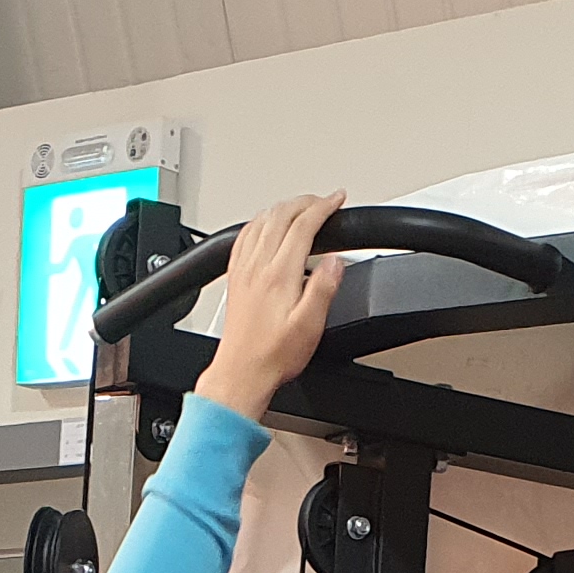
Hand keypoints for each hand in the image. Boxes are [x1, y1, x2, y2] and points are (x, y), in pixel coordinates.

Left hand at [193, 192, 347, 421]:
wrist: (242, 372)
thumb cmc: (274, 354)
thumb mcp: (311, 326)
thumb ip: (324, 288)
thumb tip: (336, 260)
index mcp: (280, 274)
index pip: (303, 225)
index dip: (323, 207)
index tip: (337, 200)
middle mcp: (259, 266)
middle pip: (281, 215)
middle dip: (306, 201)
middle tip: (324, 201)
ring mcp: (244, 269)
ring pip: (262, 221)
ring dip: (284, 207)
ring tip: (301, 207)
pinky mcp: (236, 277)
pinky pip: (244, 236)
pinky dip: (260, 221)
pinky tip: (265, 224)